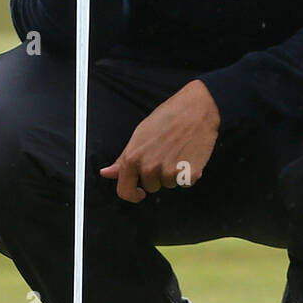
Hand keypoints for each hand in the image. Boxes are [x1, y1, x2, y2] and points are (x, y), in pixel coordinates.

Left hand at [100, 81, 220, 202]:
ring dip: (173, 173)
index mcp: (133, 158)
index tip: (139, 192)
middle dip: (157, 175)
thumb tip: (106, 173)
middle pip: (150, 187)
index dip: (132, 194)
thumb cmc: (168, 117)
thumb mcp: (139, 135)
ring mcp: (169, 172)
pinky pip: (185, 183)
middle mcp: (149, 167)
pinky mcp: (188, 175)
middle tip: (165, 153)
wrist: (197, 109)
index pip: (125, 191)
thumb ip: (123, 158)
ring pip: (168, 184)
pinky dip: (188, 173)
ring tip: (178, 150)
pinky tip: (189, 154)